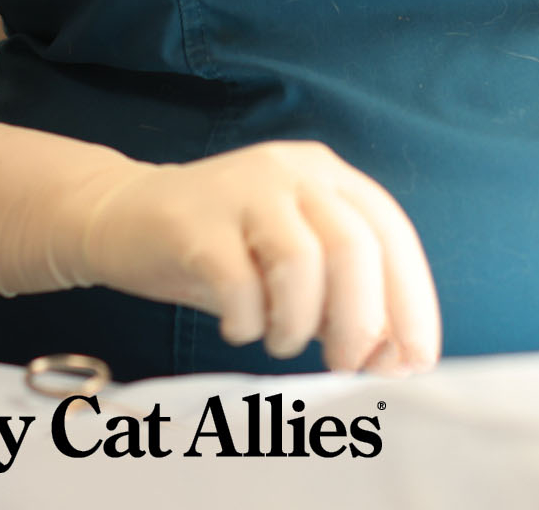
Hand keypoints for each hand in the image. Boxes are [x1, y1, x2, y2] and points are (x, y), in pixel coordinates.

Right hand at [79, 141, 440, 373]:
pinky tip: (238, 325)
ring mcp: (244, 189)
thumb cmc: (225, 252)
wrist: (126, 217)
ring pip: (302, 261)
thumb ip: (344, 297)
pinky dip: (248, 320)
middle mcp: (293, 171)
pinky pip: (239, 281)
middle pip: (354, 246)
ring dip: (299, 323)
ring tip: (280, 339)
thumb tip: (397, 359)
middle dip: (361, 322)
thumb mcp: (296, 265)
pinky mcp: (195, 221)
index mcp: (329, 176)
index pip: (391, 234)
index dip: (411, 302)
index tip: (412, 362)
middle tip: (346, 367)